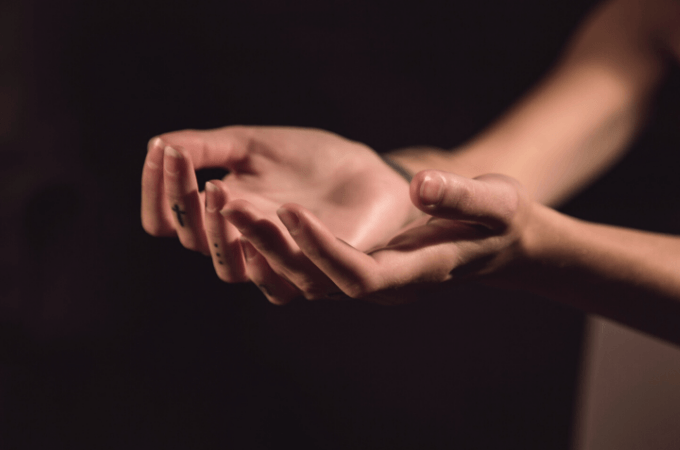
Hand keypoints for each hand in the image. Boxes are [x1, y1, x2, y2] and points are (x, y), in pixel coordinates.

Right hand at [141, 126, 419, 291]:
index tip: (162, 150)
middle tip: (189, 163)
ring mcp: (276, 261)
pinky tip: (272, 212)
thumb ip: (208, 148)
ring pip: (231, 269)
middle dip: (184, 203)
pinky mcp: (315, 271)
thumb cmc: (308, 160)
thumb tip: (158, 146)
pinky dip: (270, 248)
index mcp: (220, 214)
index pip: (169, 220)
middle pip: (193, 242)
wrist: (367, 172)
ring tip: (220, 188)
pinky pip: (283, 280)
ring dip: (219, 231)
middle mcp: (241, 244)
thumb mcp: (252, 145)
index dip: (157, 190)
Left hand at [230, 169, 533, 304]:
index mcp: (414, 274)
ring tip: (225, 204)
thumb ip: (461, 195)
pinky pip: (306, 264)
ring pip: (303, 276)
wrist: (496, 240)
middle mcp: (382, 285)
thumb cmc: (500, 220)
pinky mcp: (355, 264)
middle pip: (317, 280)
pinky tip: (244, 216)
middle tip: (234, 207)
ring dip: (263, 244)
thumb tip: (420, 185)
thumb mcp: (494, 202)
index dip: (322, 249)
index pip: (359, 274)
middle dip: (275, 247)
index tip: (291, 212)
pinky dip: (274, 245)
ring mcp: (367, 277)